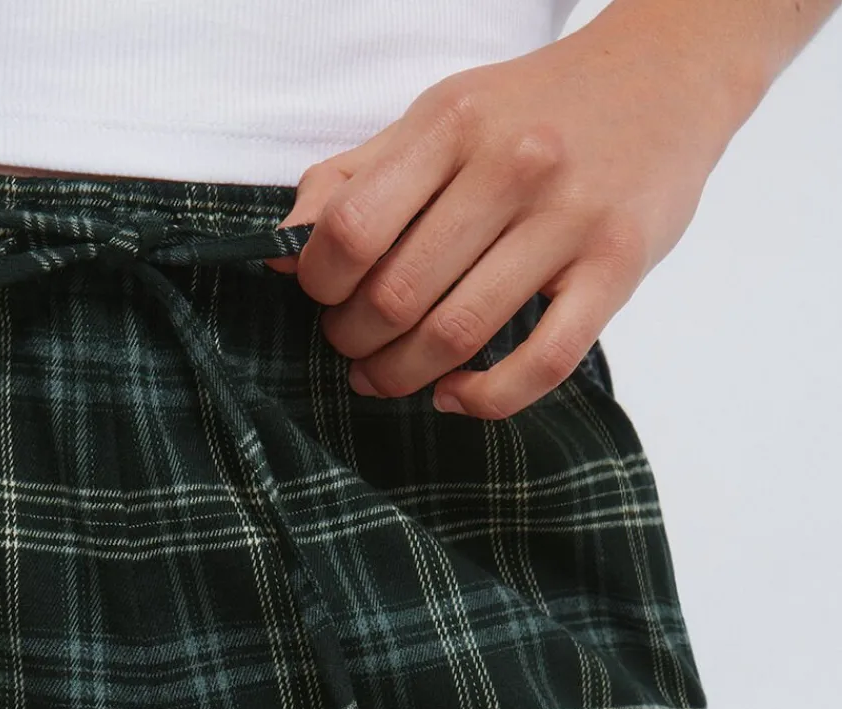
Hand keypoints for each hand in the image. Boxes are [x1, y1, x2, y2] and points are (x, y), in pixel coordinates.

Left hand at [264, 9, 755, 417]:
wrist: (666, 77)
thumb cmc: (533, 112)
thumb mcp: (439, 119)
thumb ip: (356, 179)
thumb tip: (276, 251)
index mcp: (453, 125)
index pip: (350, 230)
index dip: (318, 285)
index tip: (322, 299)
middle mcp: (512, 167)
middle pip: (396, 294)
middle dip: (354, 340)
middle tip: (352, 348)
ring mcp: (569, 220)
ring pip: (457, 334)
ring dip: (403, 376)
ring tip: (387, 377)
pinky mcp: (617, 268)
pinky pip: (542, 363)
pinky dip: (484, 398)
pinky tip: (454, 395)